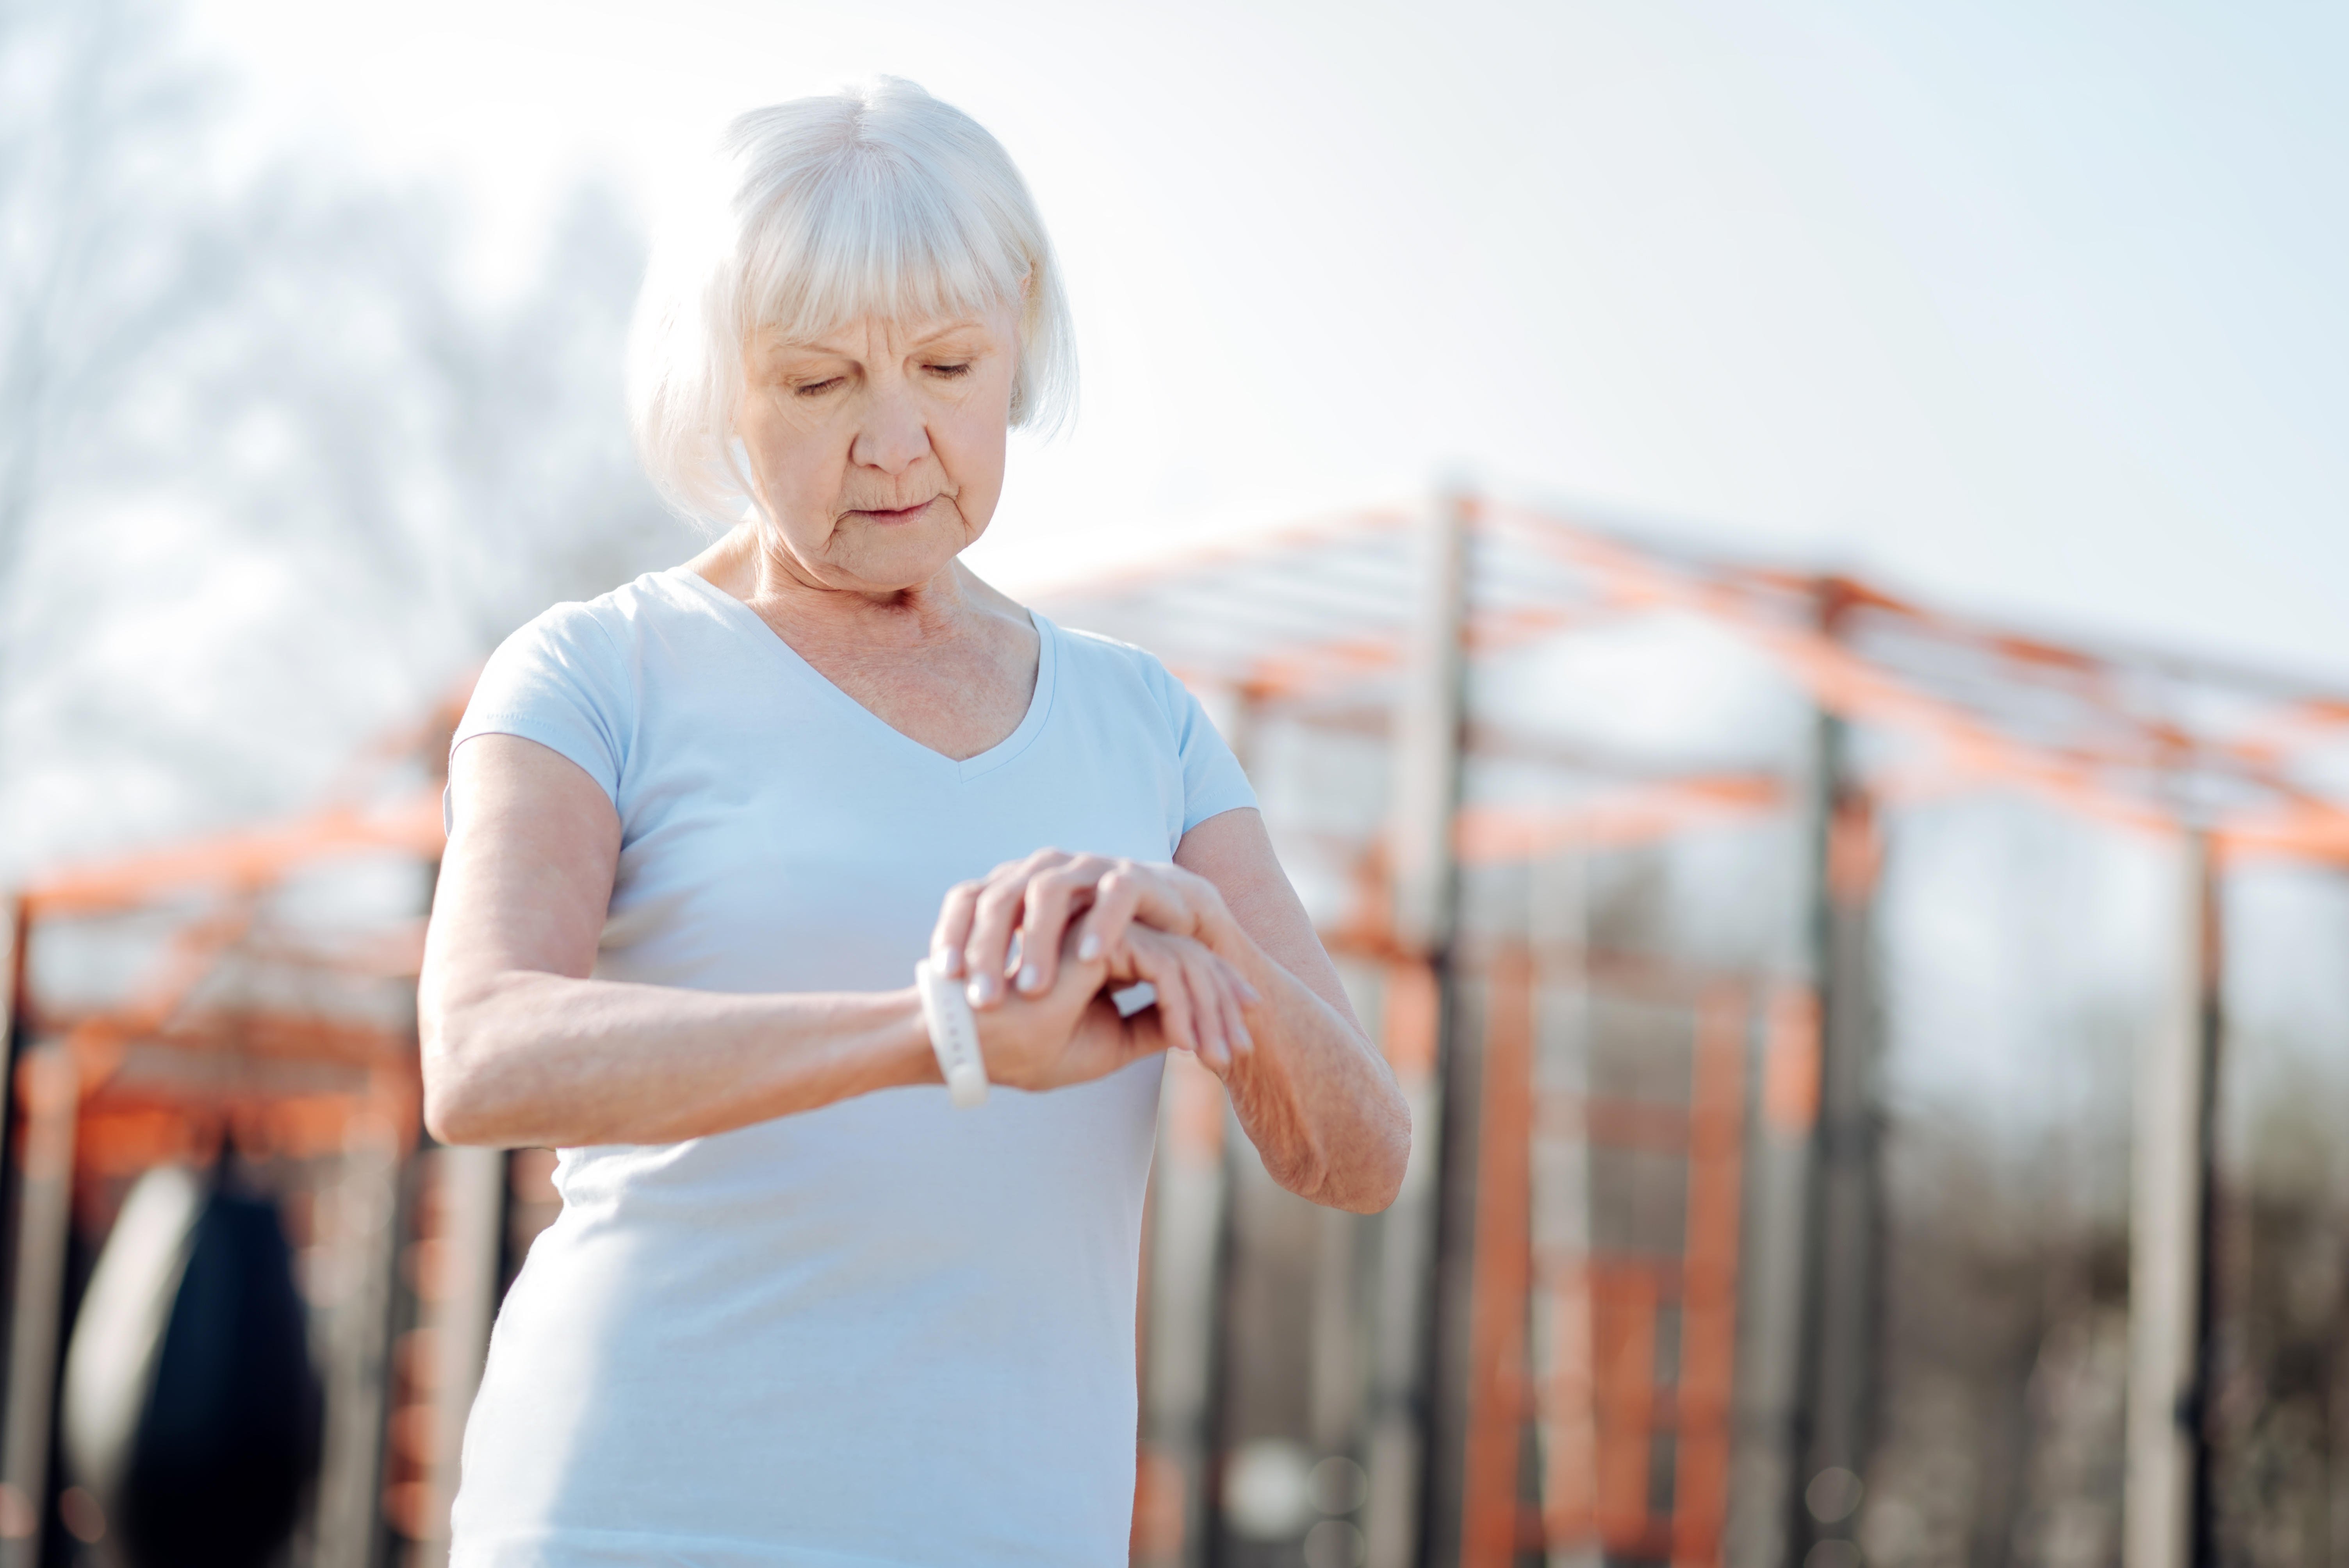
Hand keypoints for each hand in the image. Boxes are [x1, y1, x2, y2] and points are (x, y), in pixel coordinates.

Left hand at [928, 847, 1244, 1008]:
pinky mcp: (1131, 878)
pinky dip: (1101, 924)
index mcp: (1015, 888)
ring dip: (1038, 940)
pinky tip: (1091, 959)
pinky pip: (1113, 894)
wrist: (1170, 925)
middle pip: (1001, 897)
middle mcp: (1044, 872)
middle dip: (987, 949)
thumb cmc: (1095, 952)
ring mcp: (1087, 870)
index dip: (951, 933)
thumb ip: (1004, 972)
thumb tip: (947, 1009)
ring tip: (1033, 990)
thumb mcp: (1044, 963)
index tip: (943, 979)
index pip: (968, 898)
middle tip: (983, 1001)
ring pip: (1050, 891)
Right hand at [971, 923, 1255, 1087]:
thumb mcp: (1103, 1046)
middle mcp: (1110, 935)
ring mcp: (1102, 932)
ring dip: (1208, 1010)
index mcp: (1112, 955)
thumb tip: (1194, 1028)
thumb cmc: (1022, 1049)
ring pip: (1183, 959)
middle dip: (1224, 1007)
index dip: (1213, 1007)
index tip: (1235, 1048)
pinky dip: (1181, 1006)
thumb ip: (1147, 1028)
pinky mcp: (1094, 940)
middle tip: (1243, 1051)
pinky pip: (1161, 965)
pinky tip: (1188, 1045)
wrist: (967, 1046)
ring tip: (1220, 1057)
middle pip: (1191, 959)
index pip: (1179, 968)